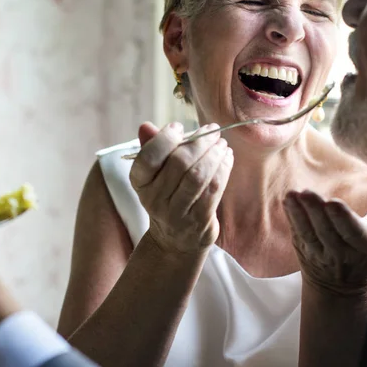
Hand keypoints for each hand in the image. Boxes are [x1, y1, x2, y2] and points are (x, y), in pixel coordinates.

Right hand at [130, 121, 233, 254]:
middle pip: (179, 163)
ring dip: (214, 154)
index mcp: (140, 183)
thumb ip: (152, 148)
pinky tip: (227, 157)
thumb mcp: (155, 175)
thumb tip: (146, 126)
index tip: (178, 126)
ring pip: (198, 176)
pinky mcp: (198, 221)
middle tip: (212, 130)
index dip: (164, 139)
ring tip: (221, 142)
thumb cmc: (167, 196)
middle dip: (199, 142)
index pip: (147, 158)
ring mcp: (176, 213)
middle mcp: (154, 200)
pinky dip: (223, 168)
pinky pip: (213, 189)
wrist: (175, 240)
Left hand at [284, 191, 366, 295]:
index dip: (342, 219)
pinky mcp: (303, 249)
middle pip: (327, 231)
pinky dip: (291, 216)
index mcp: (363, 246)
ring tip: (293, 195)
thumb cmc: (366, 250)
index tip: (333, 203)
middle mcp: (340, 252)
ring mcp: (319, 252)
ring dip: (299, 214)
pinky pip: (297, 232)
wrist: (341, 285)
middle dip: (316, 211)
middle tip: (307, 193)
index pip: (352, 232)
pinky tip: (287, 200)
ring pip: (309, 233)